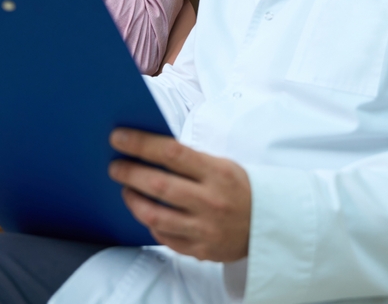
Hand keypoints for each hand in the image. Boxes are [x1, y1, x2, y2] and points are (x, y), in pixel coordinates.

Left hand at [108, 128, 250, 261]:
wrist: (271, 225)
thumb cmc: (241, 188)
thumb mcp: (223, 165)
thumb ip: (190, 160)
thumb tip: (148, 150)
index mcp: (217, 172)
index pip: (171, 153)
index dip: (140, 143)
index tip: (119, 138)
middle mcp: (210, 201)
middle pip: (158, 185)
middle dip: (129, 173)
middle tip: (115, 167)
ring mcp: (205, 228)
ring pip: (155, 215)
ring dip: (133, 200)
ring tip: (126, 189)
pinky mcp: (201, 249)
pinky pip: (165, 237)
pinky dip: (151, 223)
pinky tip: (145, 212)